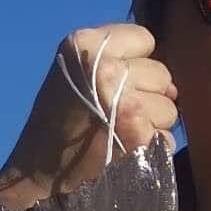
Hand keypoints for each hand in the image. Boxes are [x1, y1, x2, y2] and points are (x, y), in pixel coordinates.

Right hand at [0, 26, 178, 206]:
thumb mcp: (75, 73)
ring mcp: (127, 104)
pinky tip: (127, 151)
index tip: (118, 81)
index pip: (144, 38)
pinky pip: (167, 137)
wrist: (40, 172)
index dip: (137, 61)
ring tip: (122, 133)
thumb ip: (117, 61)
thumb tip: (170, 84)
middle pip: (161, 73)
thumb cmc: (59, 122)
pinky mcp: (139, 137)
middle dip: (148, 95)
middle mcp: (107, 70)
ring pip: (169, 108)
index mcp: (86, 45)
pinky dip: (154, 147)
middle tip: (118, 113)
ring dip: (153, 123)